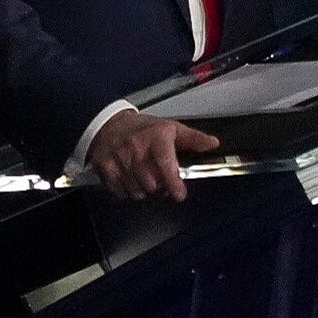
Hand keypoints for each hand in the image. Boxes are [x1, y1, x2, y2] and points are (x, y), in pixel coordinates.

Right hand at [88, 109, 220, 201]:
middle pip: (152, 183)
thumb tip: (212, 144)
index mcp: (156, 137)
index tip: (179, 193)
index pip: (165, 163)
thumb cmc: (144, 128)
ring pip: (137, 190)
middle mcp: (136, 147)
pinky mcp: (105, 167)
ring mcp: (119, 158)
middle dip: (160, 187)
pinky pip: (121, 191)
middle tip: (162, 181)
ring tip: (146, 177)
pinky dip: (129, 190)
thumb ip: (194, 138)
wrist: (110, 124)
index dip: (173, 182)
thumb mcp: (172, 128)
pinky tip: (132, 178)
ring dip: (145, 190)